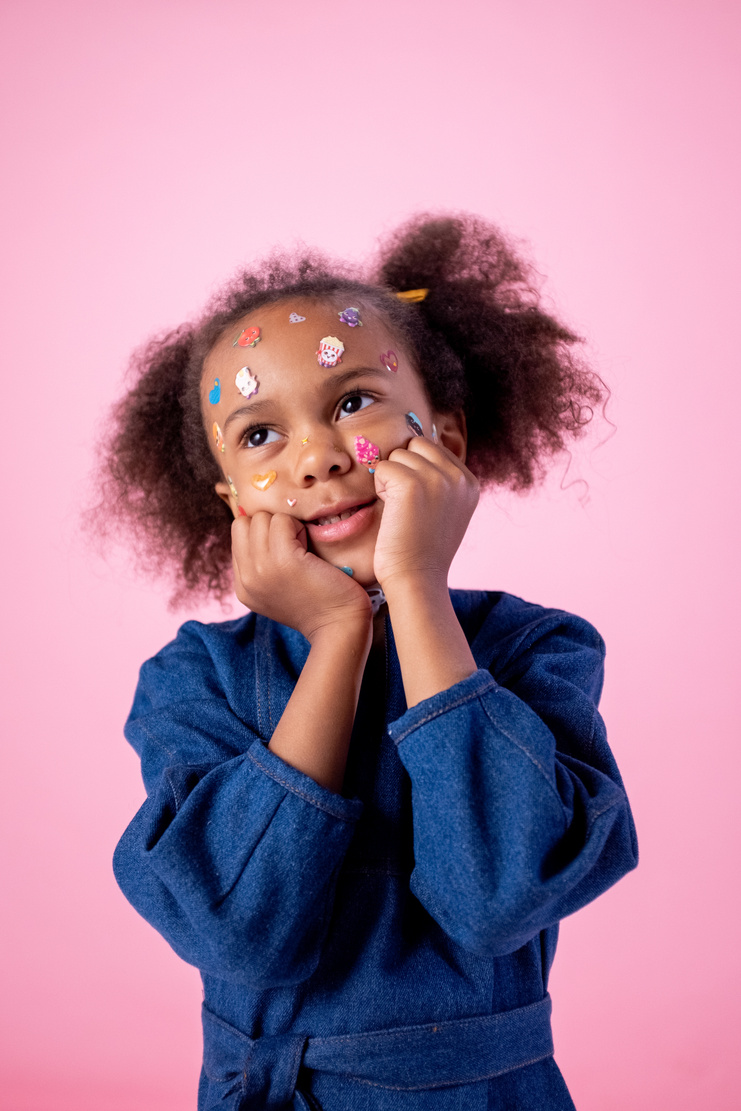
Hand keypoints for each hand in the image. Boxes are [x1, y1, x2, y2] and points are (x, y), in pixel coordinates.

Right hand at [231, 511, 371, 641]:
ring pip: (261, 518)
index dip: (261, 535)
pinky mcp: (284, 560)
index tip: (283, 551)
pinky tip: (309, 549)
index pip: (237, 537)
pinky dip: (298, 526)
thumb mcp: (276, 590)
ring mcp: (261, 569)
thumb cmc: (318, 603)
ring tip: (302, 549)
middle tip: (293, 547)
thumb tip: (259, 530)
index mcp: (242, 587)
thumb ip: (260, 566)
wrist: (338, 626)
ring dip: (285, 525)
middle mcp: (245, 579)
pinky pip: (282, 520)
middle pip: (244, 524)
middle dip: (269, 526)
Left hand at [371, 438, 478, 592]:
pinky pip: (383, 467)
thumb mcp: (446, 510)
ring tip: (401, 511)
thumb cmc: (423, 550)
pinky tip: (392, 513)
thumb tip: (415, 444)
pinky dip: (380, 488)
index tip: (419, 505)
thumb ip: (441, 480)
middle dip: (404, 469)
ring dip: (391, 479)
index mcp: (470, 482)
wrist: (418, 580)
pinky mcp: (410, 484)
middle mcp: (458, 476)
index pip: (433, 448)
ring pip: (398, 454)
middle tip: (406, 505)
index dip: (417, 471)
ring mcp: (436, 478)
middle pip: (416, 444)